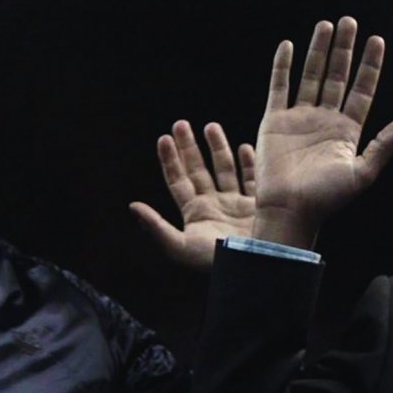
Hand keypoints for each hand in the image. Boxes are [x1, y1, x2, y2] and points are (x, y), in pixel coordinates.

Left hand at [130, 120, 255, 270]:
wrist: (251, 269)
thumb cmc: (214, 263)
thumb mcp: (179, 247)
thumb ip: (156, 226)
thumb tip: (133, 206)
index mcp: (195, 213)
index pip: (177, 181)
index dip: (169, 160)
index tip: (163, 139)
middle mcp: (214, 205)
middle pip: (198, 170)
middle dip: (188, 147)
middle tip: (180, 123)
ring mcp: (236, 204)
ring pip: (224, 169)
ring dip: (217, 148)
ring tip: (210, 125)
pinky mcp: (258, 206)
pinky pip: (252, 179)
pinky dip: (249, 163)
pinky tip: (244, 146)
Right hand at [254, 16, 392, 248]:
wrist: (290, 209)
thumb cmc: (327, 198)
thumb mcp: (363, 173)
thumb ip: (384, 145)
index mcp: (347, 131)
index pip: (361, 91)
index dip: (370, 66)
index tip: (377, 40)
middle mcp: (324, 120)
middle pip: (336, 76)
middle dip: (343, 50)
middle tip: (349, 21)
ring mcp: (299, 118)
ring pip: (310, 76)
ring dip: (318, 51)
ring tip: (326, 25)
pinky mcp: (275, 121)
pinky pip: (279, 88)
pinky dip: (282, 67)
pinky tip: (288, 46)